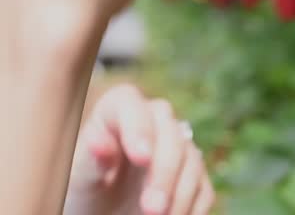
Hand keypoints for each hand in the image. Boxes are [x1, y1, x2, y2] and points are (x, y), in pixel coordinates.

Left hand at [64, 84, 214, 214]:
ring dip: (179, 194)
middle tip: (152, 208)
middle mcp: (152, 121)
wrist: (105, 214)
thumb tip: (99, 142)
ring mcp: (178, 146)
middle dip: (164, 172)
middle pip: (170, 133)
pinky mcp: (194, 175)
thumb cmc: (86, 193)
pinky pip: (203, 188)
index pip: (129, 102)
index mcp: (116, 112)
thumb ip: (91, 160)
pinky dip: (191, 207)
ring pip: (191, 160)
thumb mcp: (80, 180)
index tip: (140, 158)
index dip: (138, 127)